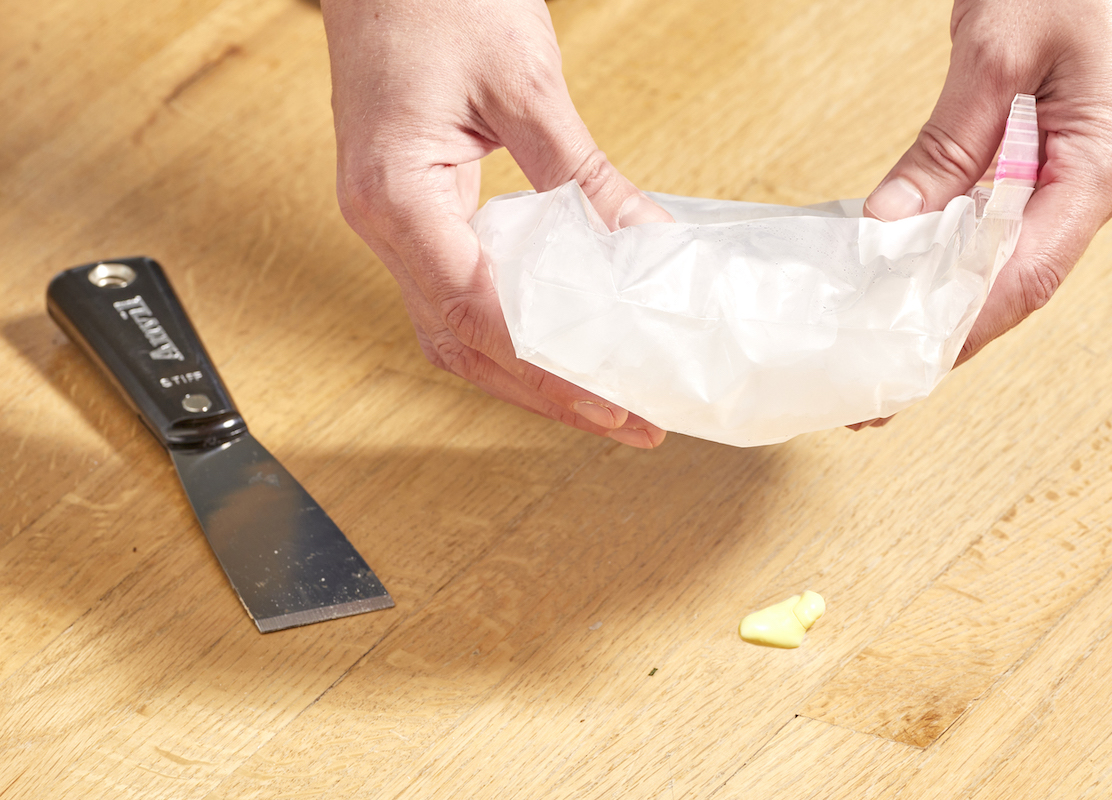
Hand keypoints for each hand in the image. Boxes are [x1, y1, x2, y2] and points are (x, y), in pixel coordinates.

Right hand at [321, 0, 671, 447]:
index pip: (471, 308)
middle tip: (621, 419)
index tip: (606, 399)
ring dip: (526, 372)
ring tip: (599, 398)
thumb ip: (584, 176)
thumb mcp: (525, 85)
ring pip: (454, 330)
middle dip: (542, 391)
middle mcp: (381, 223)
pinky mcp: (411, 214)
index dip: (543, 365)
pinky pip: (457, 292)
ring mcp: (390, 223)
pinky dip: (511, 329)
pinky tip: (560, 342)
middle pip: (459, 342)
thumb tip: (644, 246)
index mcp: (394, 195)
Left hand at [864, 0, 1111, 365]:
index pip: (1025, 275)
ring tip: (885, 354)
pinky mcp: (1055, 157)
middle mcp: (1099, 182)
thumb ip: (946, 146)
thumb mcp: (994, 51)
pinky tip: (909, 284)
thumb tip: (890, 229)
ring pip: (1007, 261)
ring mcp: (1080, 174)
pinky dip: (953, 257)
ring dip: (948, 306)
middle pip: (1017, 284)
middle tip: (880, 392)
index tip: (904, 369)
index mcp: (1101, 164)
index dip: (962, 330)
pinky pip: (1001, 224)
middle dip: (948, 339)